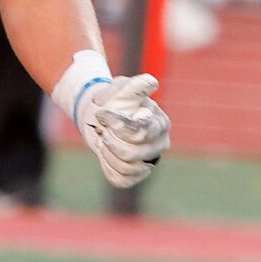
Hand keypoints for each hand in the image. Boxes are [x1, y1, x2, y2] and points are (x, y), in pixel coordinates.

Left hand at [76, 72, 170, 187]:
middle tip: (103, 130)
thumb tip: (151, 81)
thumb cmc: (114, 101)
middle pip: (132, 154)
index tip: (102, 115)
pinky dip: (108, 166)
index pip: (141, 132)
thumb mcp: (122, 89)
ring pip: (126, 168)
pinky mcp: (137, 176)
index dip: (118, 126)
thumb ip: (135, 86)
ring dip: (108, 153)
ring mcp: (150, 162)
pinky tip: (107, 154)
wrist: (100, 118)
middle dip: (110, 141)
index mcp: (160, 123)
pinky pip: (121, 180)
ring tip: (105, 141)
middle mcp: (160, 144)